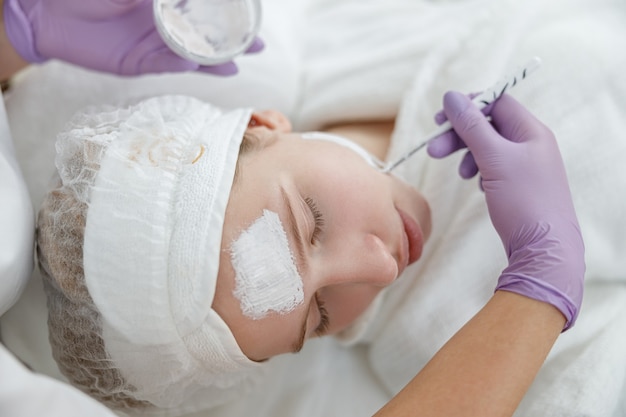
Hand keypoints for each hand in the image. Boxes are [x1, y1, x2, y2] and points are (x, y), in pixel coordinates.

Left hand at [3, 0, 263, 75]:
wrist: (49, 9)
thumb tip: (192, 0)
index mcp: (167, 4)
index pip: (205, 11)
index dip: (229, 15)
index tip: (252, 17)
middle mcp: (166, 25)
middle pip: (207, 37)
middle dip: (232, 42)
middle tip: (257, 45)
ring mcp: (154, 45)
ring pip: (192, 55)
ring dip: (214, 61)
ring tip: (237, 65)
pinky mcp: (139, 63)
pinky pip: (166, 64)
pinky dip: (181, 64)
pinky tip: (197, 64)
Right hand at [428, 91, 584, 329]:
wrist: (544, 249)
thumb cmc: (524, 200)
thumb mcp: (494, 158)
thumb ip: (471, 126)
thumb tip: (451, 96)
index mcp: (531, 132)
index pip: (497, 102)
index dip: (468, 106)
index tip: (442, 118)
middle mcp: (531, 145)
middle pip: (488, 126)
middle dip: (459, 135)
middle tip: (433, 150)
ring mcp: (526, 166)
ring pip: (488, 148)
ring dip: (467, 155)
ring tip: (459, 174)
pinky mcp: (519, 186)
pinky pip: (493, 167)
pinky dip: (479, 171)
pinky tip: (477, 185)